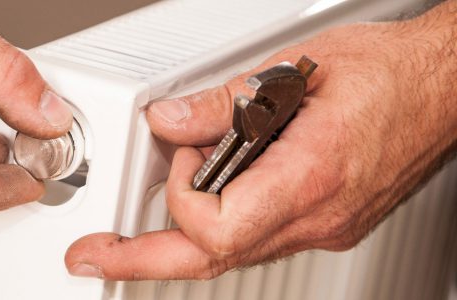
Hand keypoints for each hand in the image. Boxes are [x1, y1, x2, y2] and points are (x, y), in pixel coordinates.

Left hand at [65, 2, 456, 279]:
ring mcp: (320, 228)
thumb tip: (169, 121)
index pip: (216, 229)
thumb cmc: (392, 75)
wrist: (446, 89)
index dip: (180, 194)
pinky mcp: (322, 224)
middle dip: (142, 262)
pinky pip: (255, 239)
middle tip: (93, 258)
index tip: (182, 152)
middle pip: (211, 261)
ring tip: (137, 228)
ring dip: (176, 242)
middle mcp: (316, 218)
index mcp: (310, 179)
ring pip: (230, 256)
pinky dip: (218, 223)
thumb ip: (225, 102)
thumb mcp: (297, 71)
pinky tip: (204, 198)